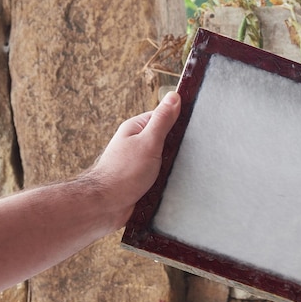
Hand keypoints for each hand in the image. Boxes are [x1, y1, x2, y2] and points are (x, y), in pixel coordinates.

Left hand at [89, 91, 180, 227]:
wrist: (106, 206)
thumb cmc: (123, 173)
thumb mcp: (148, 141)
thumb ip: (162, 120)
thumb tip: (174, 96)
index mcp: (137, 128)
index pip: (165, 116)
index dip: (179, 121)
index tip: (194, 127)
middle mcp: (138, 143)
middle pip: (167, 138)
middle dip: (178, 146)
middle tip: (189, 152)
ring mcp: (141, 162)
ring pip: (167, 158)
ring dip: (175, 165)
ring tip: (182, 170)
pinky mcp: (143, 179)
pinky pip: (163, 175)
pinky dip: (170, 178)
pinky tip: (176, 182)